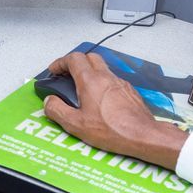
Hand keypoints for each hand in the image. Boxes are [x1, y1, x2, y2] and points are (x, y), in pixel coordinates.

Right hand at [43, 51, 188, 169]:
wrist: (142, 135)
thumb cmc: (112, 130)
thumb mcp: (76, 124)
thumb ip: (58, 110)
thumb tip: (50, 101)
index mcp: (90, 81)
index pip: (73, 58)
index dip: (60, 62)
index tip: (54, 70)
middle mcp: (106, 77)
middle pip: (89, 57)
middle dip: (76, 63)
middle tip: (68, 75)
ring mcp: (120, 83)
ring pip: (102, 68)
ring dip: (90, 73)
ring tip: (83, 89)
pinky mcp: (129, 91)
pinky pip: (113, 80)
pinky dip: (103, 84)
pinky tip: (101, 101)